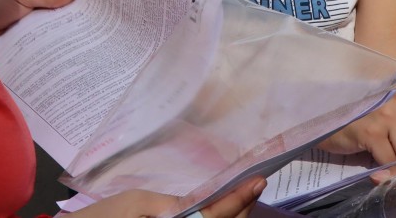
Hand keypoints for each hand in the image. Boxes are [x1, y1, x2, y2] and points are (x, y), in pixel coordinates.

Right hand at [66, 177, 265, 217]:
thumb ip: (172, 206)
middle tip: (255, 185)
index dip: (239, 200)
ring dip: (232, 215)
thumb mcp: (136, 204)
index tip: (258, 181)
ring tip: (245, 194)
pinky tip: (221, 208)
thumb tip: (205, 204)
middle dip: (241, 209)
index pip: (214, 217)